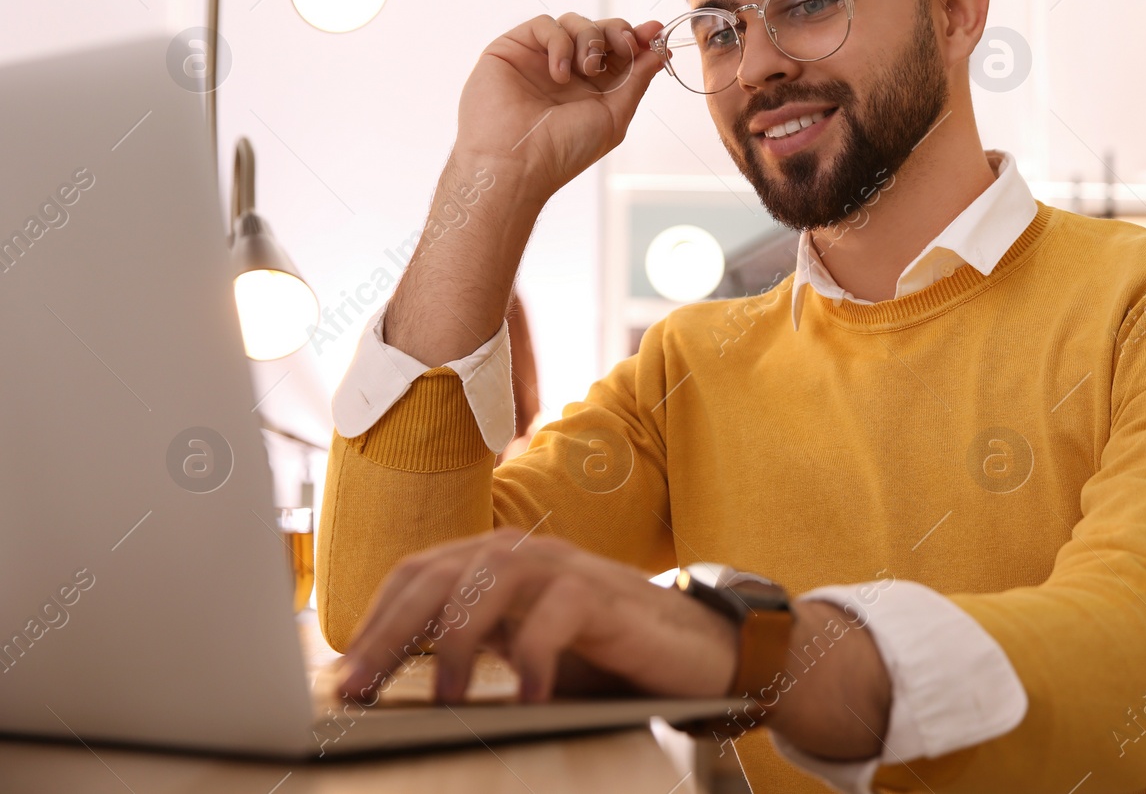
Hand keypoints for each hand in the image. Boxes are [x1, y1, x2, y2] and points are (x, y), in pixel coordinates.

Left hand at [336, 529, 737, 705]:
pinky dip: (532, 655)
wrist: (697, 651)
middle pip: (437, 574)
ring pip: (487, 580)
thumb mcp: (524, 655)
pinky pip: (556, 614)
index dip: (373, 622)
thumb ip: (474, 653)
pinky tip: (525, 698)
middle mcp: (523, 554)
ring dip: (456, 640)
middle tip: (359, 687)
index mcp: (495, 564)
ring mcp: (564, 568)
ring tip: (441, 697)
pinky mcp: (604, 594)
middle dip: (389, 632)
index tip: (343, 676)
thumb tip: (392, 688)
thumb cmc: (605, 658)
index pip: (417, 575)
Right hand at [456, 14, 666, 197]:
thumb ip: (637, 81)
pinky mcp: (513, 48)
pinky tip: (559, 73)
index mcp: (593, 89)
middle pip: (600, 30)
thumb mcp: (615, 116)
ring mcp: (540, 58)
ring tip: (587, 69)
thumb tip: (660, 52)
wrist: (517, 163)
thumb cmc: (564, 150)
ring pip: (575, 22)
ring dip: (591, 39)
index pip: (619, 52)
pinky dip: (559, 42)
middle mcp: (568, 71)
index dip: (638, 39)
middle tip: (626, 46)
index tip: (655, 33)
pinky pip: (544, 25)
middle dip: (619, 33)